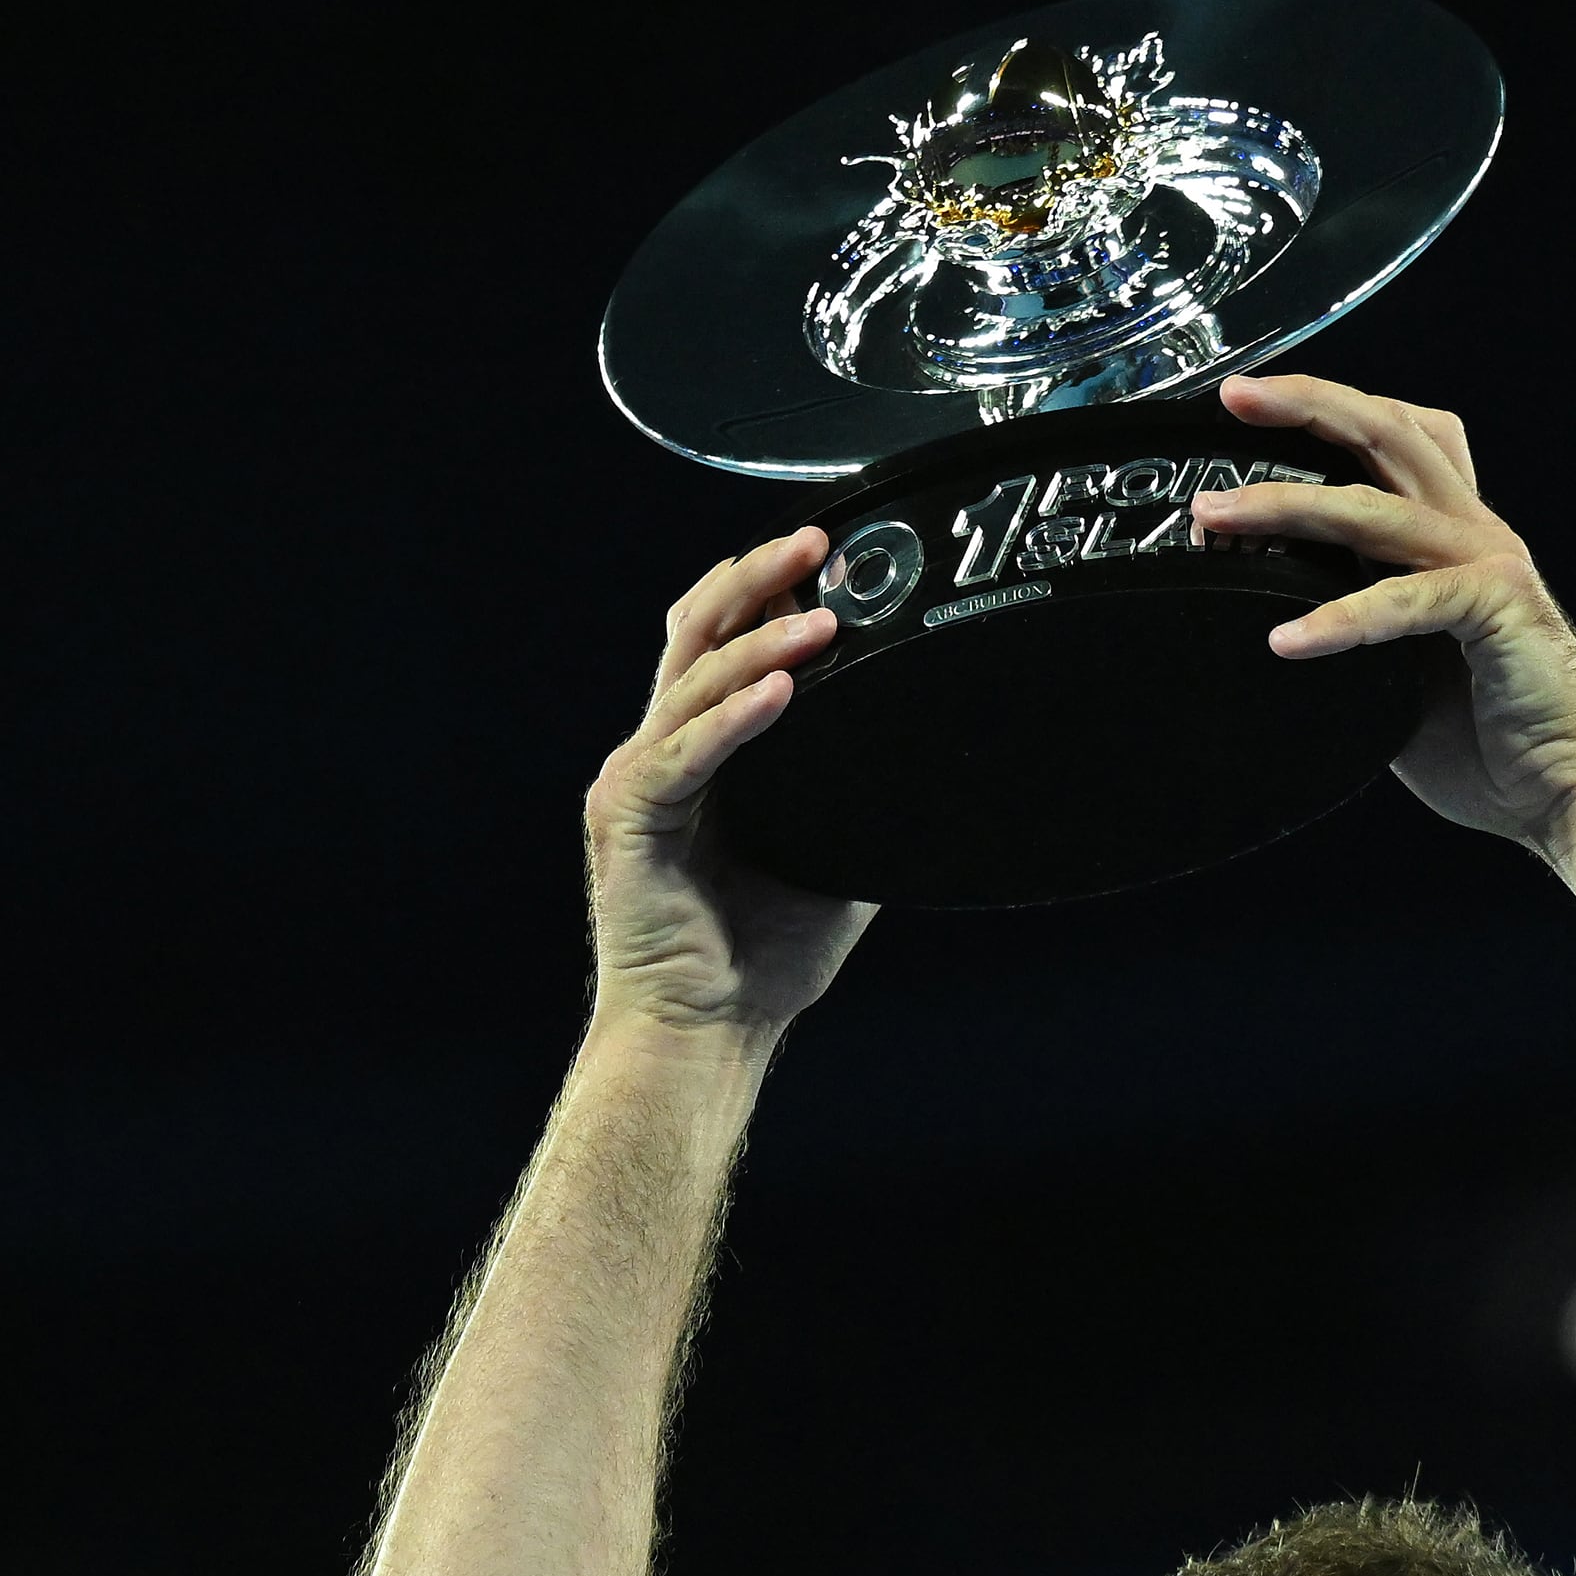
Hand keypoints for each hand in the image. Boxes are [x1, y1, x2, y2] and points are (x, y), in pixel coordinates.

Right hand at [582, 531, 877, 1034]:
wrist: (706, 1034)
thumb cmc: (760, 959)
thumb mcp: (834, 851)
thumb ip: (864, 793)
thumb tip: (945, 756)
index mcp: (699, 753)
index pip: (719, 642)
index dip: (765, 589)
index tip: (831, 551)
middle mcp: (658, 752)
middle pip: (695, 632)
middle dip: (755, 578)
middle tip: (819, 541)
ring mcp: (636, 780)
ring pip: (691, 680)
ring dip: (759, 643)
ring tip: (823, 619)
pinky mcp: (629, 820)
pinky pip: (684, 754)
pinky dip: (733, 718)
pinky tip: (781, 691)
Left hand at [1191, 375, 1575, 852]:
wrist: (1570, 797)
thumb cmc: (1496, 745)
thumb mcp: (1398, 670)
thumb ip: (1352, 629)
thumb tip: (1271, 625)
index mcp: (1452, 537)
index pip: (1394, 437)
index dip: (1325, 412)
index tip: (1249, 410)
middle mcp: (1473, 533)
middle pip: (1384, 432)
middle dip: (1303, 405)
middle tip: (1233, 398)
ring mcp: (1488, 564)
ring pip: (1374, 506)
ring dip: (1286, 504)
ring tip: (1218, 517)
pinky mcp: (1498, 608)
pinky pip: (1403, 600)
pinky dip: (1340, 618)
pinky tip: (1288, 639)